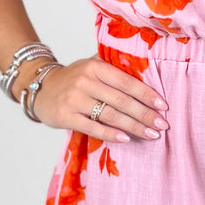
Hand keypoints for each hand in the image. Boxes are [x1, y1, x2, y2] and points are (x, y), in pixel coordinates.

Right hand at [30, 57, 167, 141]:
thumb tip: (148, 71)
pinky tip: (127, 139)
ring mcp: (75, 99)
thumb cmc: (73, 79)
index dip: (147, 94)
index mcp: (95, 66)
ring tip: (151, 134)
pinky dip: (111, 134)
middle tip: (162, 125)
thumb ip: (114, 67)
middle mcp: (85, 81)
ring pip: (111, 115)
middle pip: (122, 100)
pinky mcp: (66, 116)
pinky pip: (93, 127)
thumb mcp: (91, 66)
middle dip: (145, 114)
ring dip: (134, 126)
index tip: (163, 106)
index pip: (127, 81)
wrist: (40, 88)